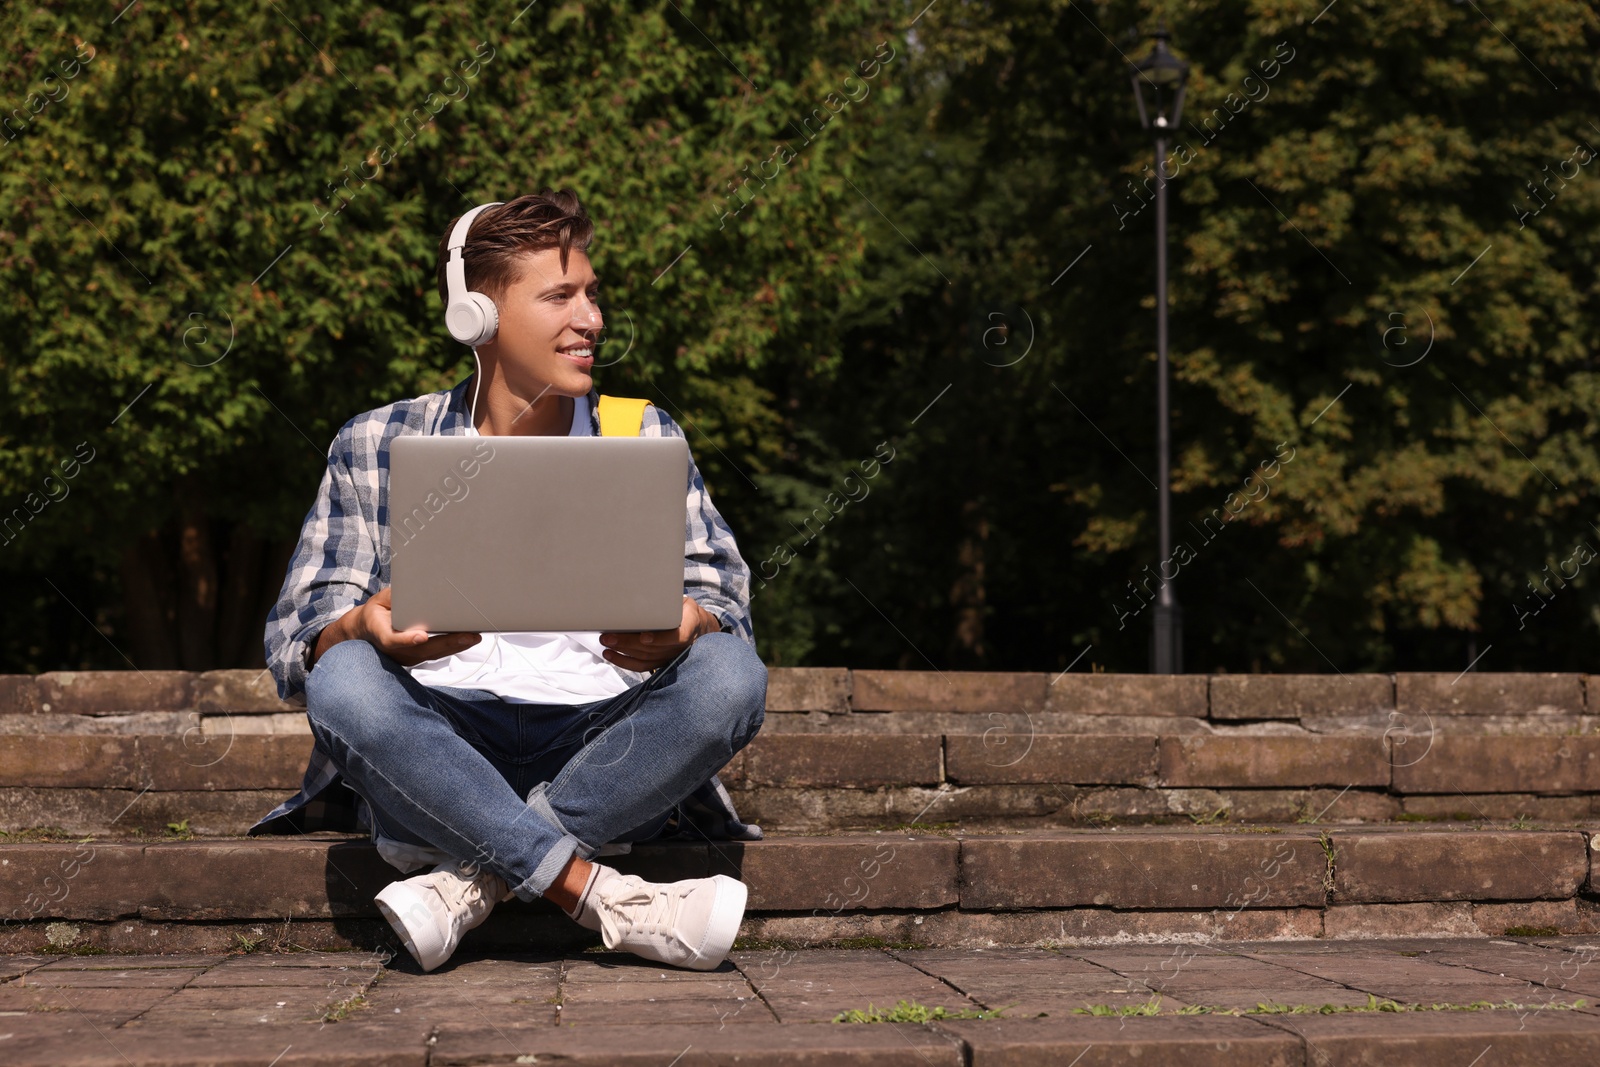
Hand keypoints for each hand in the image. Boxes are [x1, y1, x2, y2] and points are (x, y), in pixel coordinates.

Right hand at [312, 587, 480, 667]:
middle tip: (469, 635)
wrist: (365, 632)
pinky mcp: (416, 658)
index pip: (393, 639)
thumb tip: (413, 586)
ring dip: (455, 646)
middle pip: (422, 650)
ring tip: (474, 637)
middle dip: (448, 642)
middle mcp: (395, 650)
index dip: (406, 639)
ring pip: (433, 654)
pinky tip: (468, 640)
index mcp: (381, 633)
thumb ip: (395, 596)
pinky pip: (436, 654)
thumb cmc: (376, 613)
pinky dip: (452, 647)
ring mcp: (406, 657)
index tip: (421, 636)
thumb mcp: (379, 600)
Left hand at [598, 596, 717, 671]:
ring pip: (644, 658)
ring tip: (606, 642)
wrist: (699, 629)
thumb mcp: (686, 604)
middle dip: (628, 642)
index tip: (644, 636)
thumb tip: (650, 594)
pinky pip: (641, 666)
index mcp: (688, 628)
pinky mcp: (660, 662)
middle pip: (652, 648)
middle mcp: (679, 647)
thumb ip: (671, 603)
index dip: (659, 638)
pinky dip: (624, 662)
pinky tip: (610, 654)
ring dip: (622, 651)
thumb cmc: (687, 613)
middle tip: (609, 635)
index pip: (677, 637)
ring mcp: (669, 657)